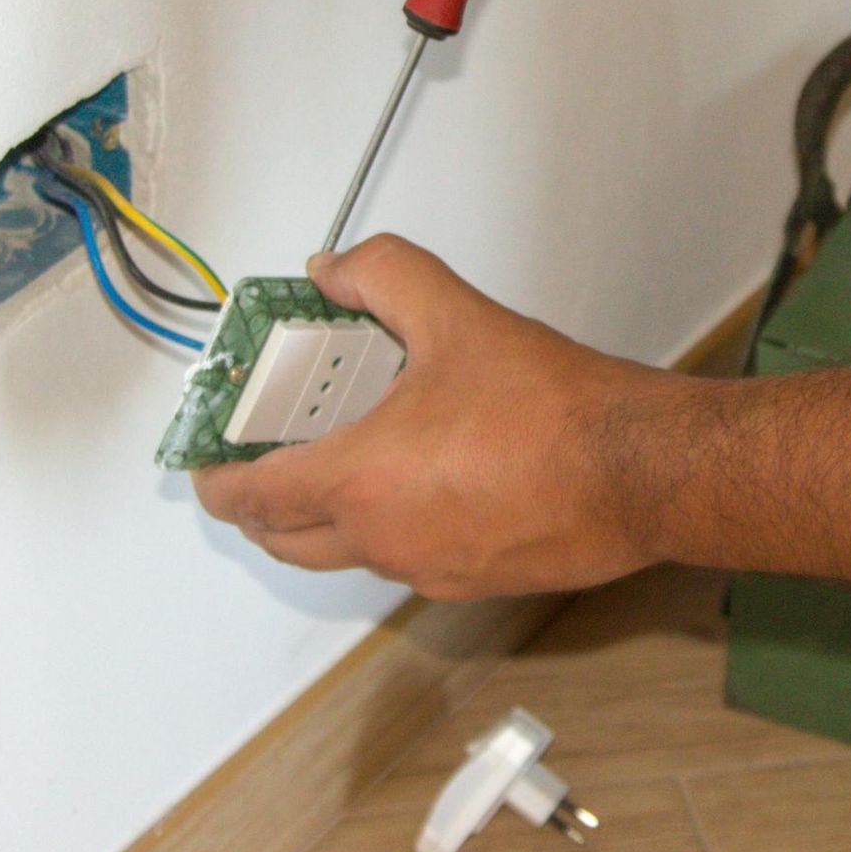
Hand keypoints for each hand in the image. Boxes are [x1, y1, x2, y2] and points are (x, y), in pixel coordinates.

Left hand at [193, 237, 680, 598]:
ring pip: (348, 552)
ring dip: (331, 513)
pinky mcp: (472, 582)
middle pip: (285, 540)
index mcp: (358, 481)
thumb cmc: (554, 410)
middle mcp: (382, 540)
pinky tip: (430, 477)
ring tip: (356, 453)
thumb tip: (338, 268)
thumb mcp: (458, 315)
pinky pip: (406, 559)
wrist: (640, 473)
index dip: (217, 478)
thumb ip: (384, 276)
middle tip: (272, 455)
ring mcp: (426, 570)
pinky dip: (392, 525)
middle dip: (263, 504)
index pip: (250, 497)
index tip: (210, 460)